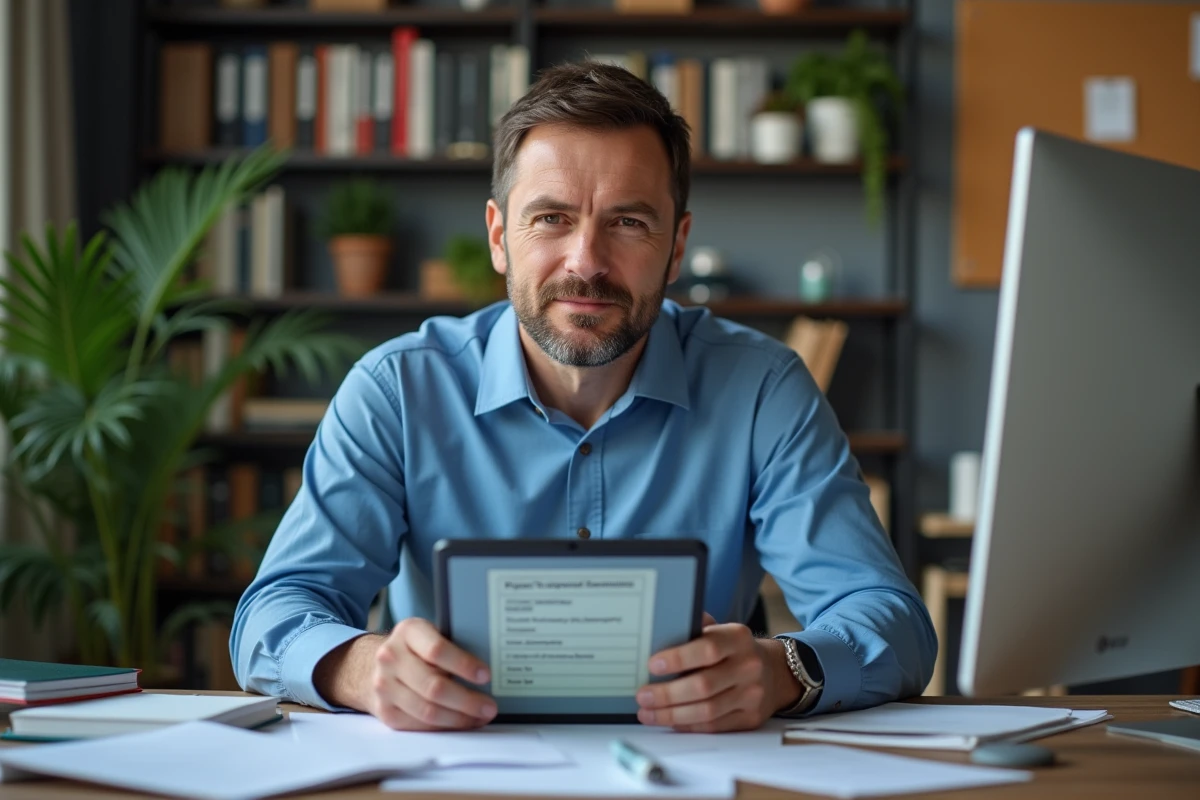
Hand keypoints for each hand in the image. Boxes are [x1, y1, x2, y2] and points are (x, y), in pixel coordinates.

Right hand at [360, 618, 497, 730]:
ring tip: (480, 718)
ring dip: (458, 718)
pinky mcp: (384, 710)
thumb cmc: (416, 648)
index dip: (464, 665)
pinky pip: (418, 725)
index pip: (437, 650)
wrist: (375, 665)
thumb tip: (488, 669)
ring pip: (427, 710)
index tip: (486, 675)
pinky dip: (443, 727)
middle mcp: (391, 657)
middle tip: (490, 707)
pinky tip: (460, 723)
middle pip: (433, 686)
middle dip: (467, 700)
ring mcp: (384, 686)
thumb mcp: (430, 634)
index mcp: (408, 631)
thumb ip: (452, 645)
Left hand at [634, 613, 800, 732]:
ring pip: (707, 711)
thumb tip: (659, 632)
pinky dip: (687, 725)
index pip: (707, 649)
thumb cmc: (733, 650)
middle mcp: (748, 666)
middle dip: (667, 694)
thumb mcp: (720, 631)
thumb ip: (694, 630)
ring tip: (648, 713)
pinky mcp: (750, 718)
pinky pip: (714, 726)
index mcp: (738, 638)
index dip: (678, 659)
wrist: (774, 672)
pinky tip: (669, 721)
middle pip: (704, 685)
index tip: (652, 665)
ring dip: (672, 714)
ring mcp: (752, 695)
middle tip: (643, 695)